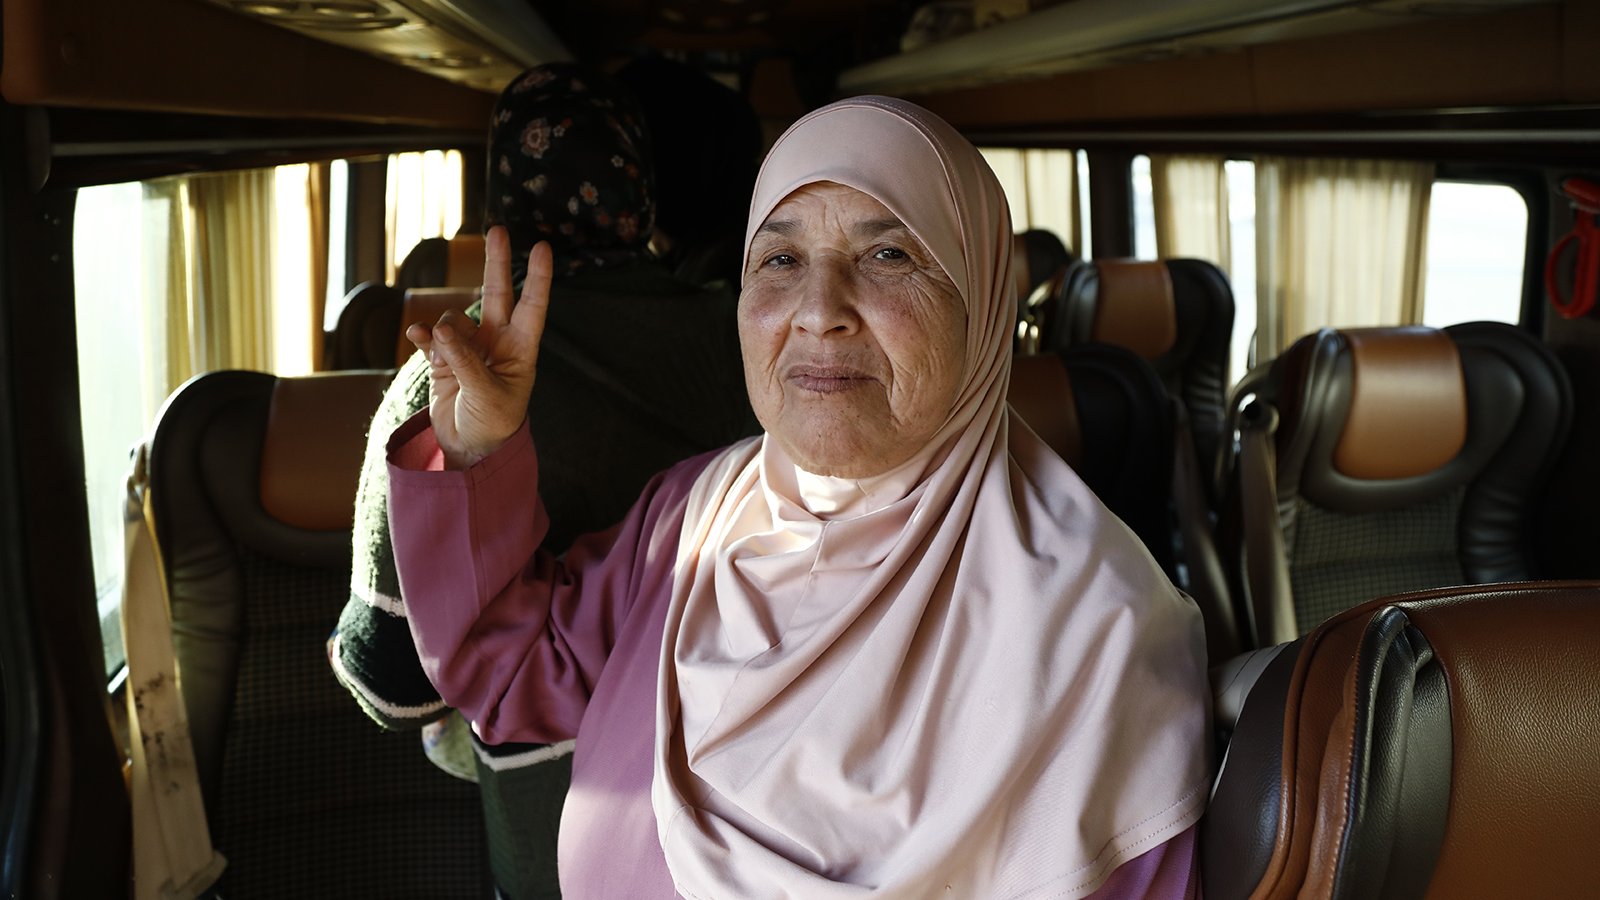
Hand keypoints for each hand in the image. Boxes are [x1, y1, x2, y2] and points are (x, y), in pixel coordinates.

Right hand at [406, 226, 552, 468]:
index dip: (538, 277)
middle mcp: (497, 342)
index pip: (532, 306)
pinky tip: (416, 336)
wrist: (470, 450)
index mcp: (520, 350)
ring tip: (442, 349)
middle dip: (497, 262)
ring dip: (444, 328)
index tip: (543, 247)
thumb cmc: (493, 425)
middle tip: (498, 229)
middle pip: (497, 293)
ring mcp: (469, 348)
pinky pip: (430, 336)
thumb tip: (440, 326)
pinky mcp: (444, 359)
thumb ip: (465, 360)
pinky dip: (422, 334)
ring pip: (453, 318)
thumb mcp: (486, 395)